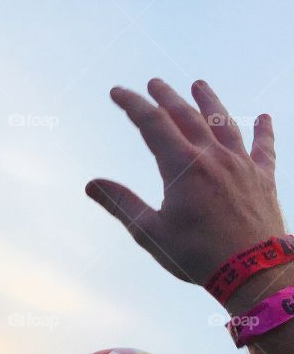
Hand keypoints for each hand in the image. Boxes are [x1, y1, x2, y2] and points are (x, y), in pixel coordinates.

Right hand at [87, 79, 281, 287]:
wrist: (253, 270)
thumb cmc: (197, 255)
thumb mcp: (150, 233)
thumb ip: (121, 204)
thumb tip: (91, 184)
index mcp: (182, 167)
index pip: (152, 124)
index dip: (132, 104)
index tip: (118, 91)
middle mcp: (213, 157)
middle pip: (187, 116)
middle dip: (168, 97)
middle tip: (154, 83)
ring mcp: (241, 165)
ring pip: (224, 123)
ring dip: (210, 102)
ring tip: (200, 85)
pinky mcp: (263, 178)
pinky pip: (263, 147)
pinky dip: (263, 130)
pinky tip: (263, 117)